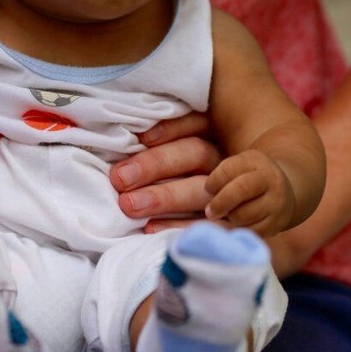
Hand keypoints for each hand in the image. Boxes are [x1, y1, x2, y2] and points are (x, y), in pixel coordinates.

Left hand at [111, 113, 220, 232]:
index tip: (143, 137)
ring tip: (129, 205)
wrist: (218, 223)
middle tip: (120, 178)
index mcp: (213, 134)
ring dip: (164, 196)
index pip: (198, 122)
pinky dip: (178, 227)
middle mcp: (223, 160)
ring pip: (202, 189)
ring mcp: (230, 192)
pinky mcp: (230, 223)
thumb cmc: (174, 175)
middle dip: (156, 164)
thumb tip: (119, 140)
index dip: (172, 128)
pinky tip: (150, 229)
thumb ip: (153, 140)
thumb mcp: (174, 147)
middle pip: (196, 153)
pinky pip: (209, 225)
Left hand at [204, 149, 293, 237]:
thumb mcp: (241, 166)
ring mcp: (276, 202)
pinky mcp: (277, 223)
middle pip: (241, 190)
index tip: (208, 189)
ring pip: (245, 215)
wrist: (285, 191)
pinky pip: (251, 231)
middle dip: (220, 202)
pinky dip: (239, 229)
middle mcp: (270, 179)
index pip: (230, 168)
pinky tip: (235, 224)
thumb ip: (224, 175)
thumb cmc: (251, 177)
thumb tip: (206, 196)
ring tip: (226, 215)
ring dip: (229, 218)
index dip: (214, 181)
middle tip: (209, 211)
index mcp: (256, 161)